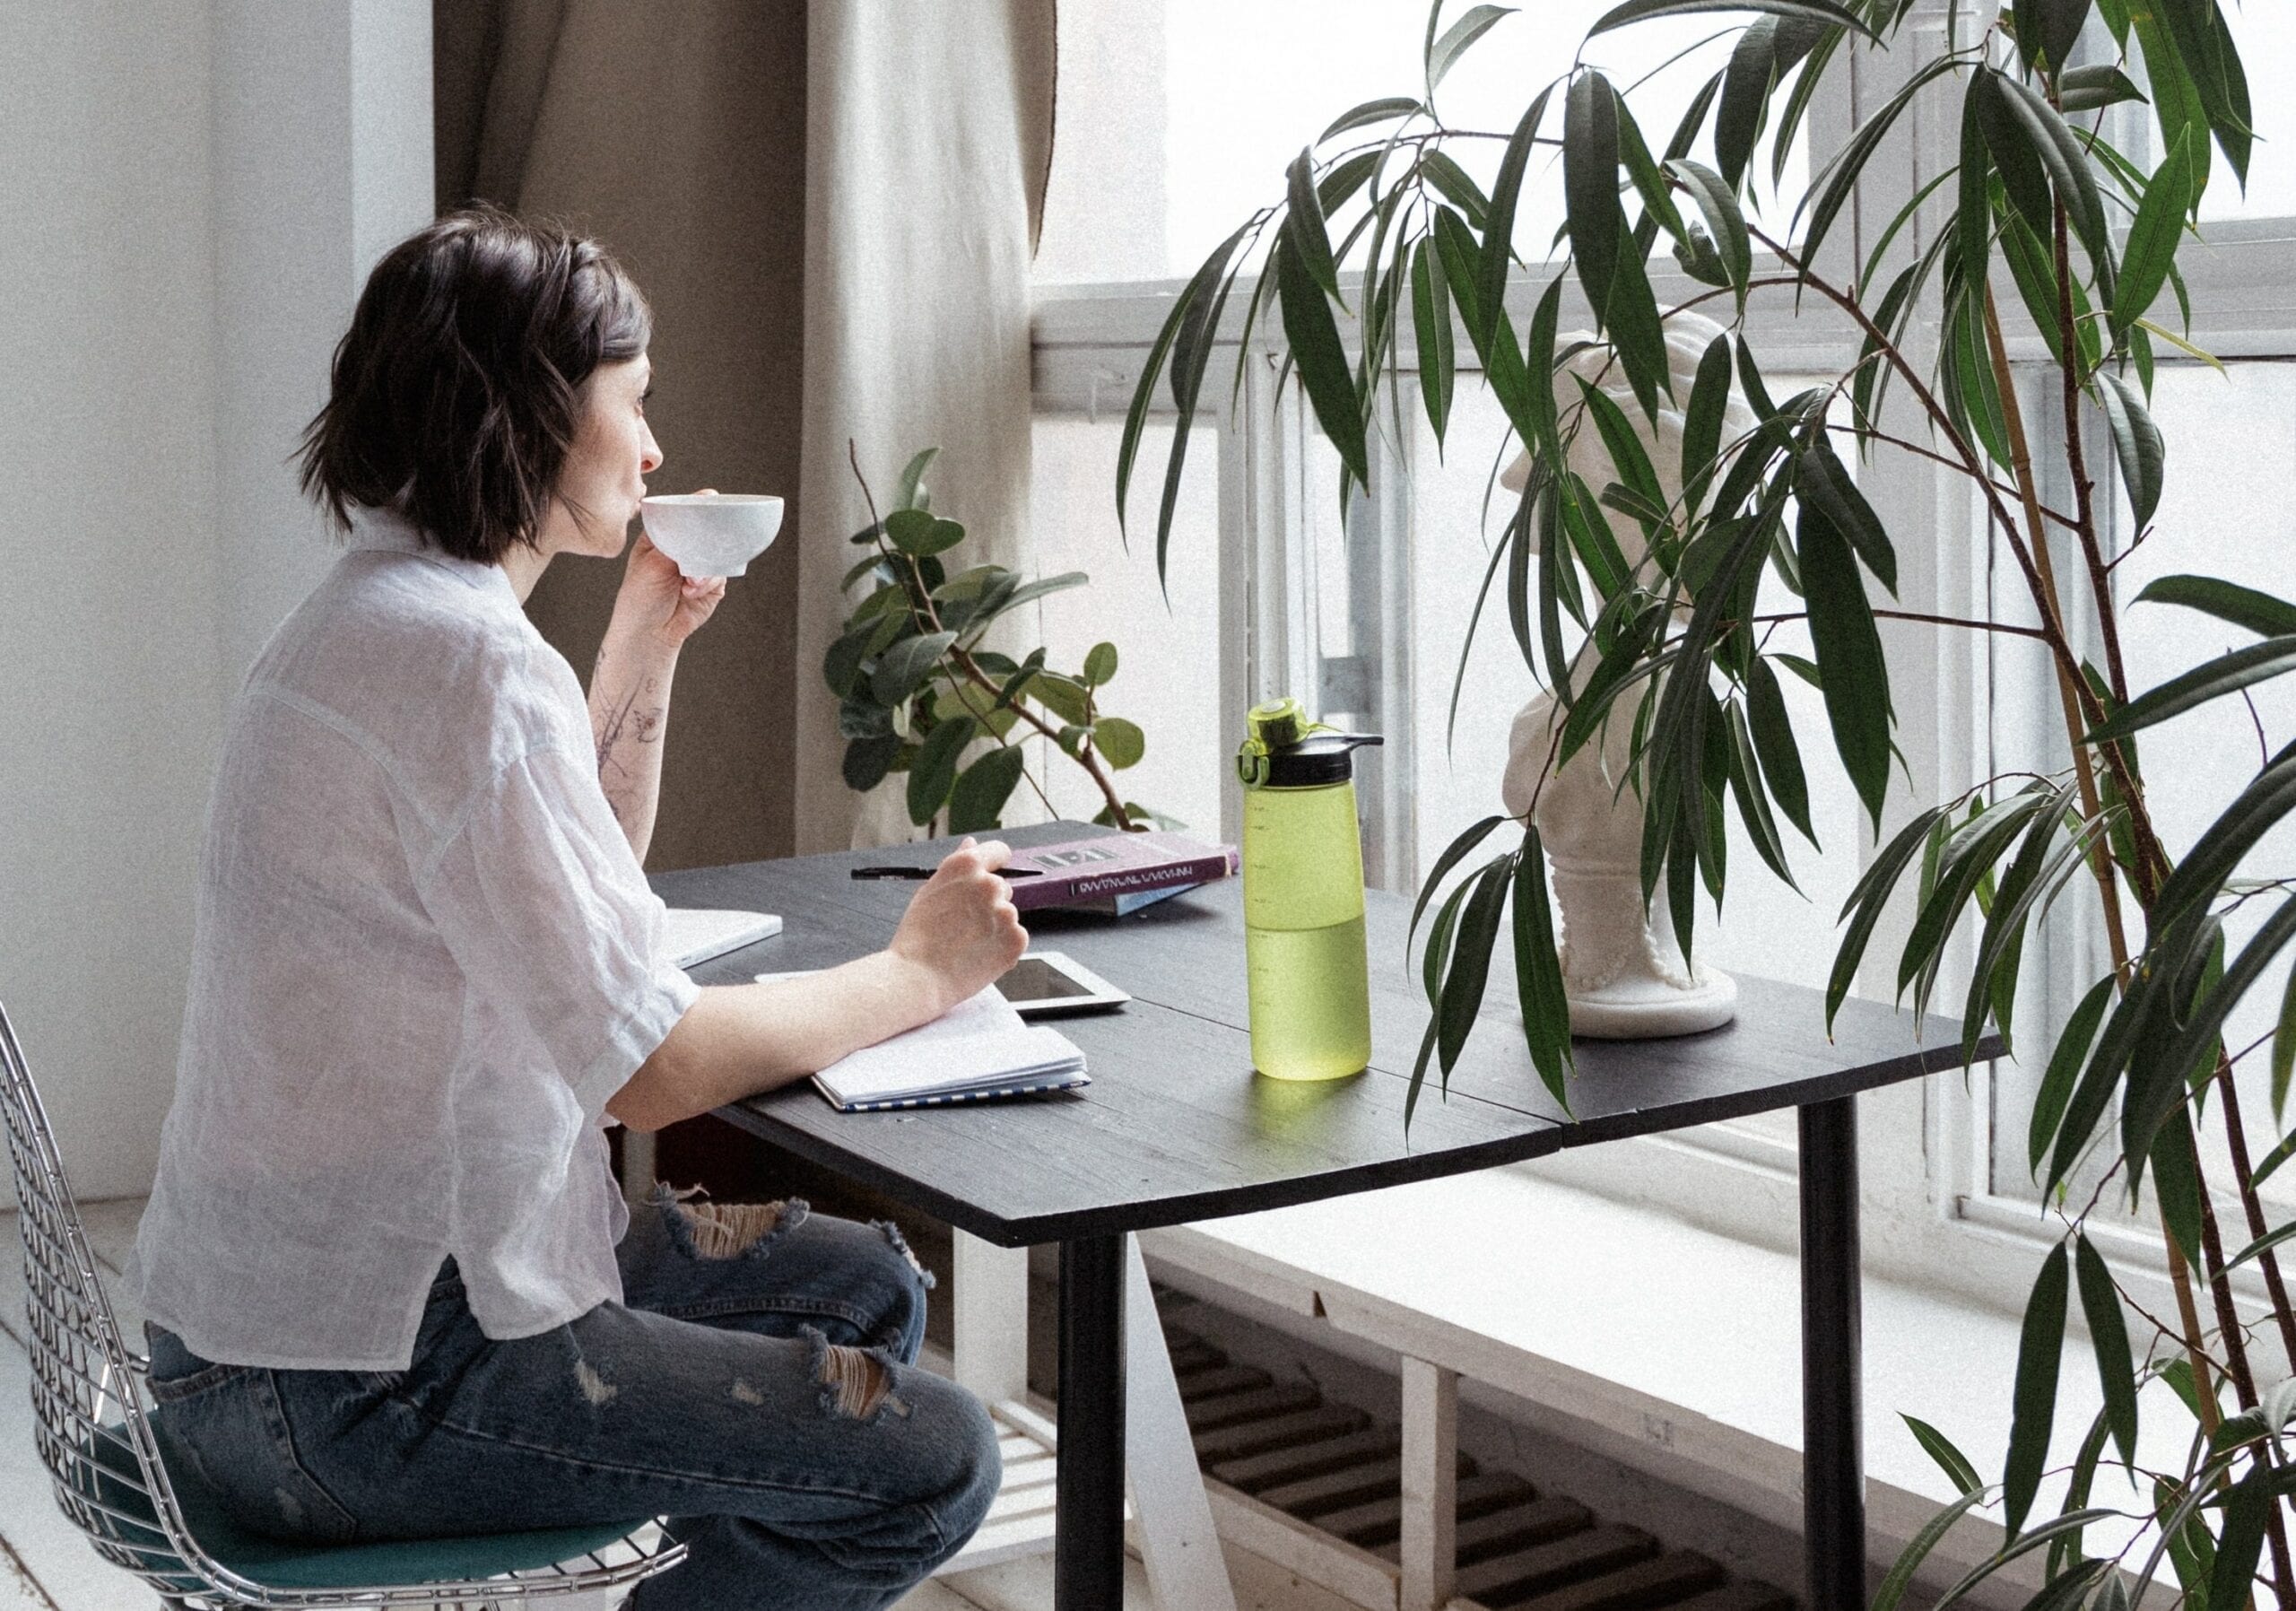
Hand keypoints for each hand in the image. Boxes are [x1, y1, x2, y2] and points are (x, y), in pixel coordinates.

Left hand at [613, 490, 727, 652]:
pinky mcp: (712, 583)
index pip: (683, 512)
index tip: (710, 500)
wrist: (650, 633)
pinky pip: (721, 574)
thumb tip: (700, 527)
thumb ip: (677, 542)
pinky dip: (709, 582)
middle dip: (706, 541)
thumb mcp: (652, 562)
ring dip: (704, 569)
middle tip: (700, 549)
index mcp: (663, 535)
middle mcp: (682, 547)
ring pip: (717, 553)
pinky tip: (692, 592)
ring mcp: (699, 565)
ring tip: (688, 583)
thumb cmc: (641, 598)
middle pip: (706, 531)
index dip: (697, 507)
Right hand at [887, 838, 1027, 1014]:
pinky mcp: (1017, 939)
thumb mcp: (930, 891)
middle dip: (988, 903)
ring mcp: (1006, 912)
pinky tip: (979, 954)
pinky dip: (1003, 946)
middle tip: (963, 925)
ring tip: (967, 943)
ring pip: (1007, 915)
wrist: (918, 978)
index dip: (995, 862)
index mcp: (967, 866)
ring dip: (995, 926)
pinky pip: (1015, 937)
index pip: (998, 851)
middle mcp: (990, 884)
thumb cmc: (917, 937)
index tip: (992, 872)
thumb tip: (972, 843)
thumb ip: (956, 866)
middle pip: (1002, 887)